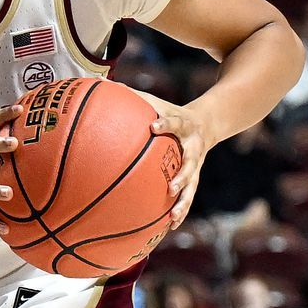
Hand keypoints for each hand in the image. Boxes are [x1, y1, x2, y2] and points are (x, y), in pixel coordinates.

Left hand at [134, 91, 211, 230]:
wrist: (207, 124)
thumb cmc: (171, 112)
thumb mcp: (157, 101)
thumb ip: (133, 95)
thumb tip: (101, 81)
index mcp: (183, 124)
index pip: (174, 122)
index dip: (166, 124)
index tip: (153, 127)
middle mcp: (193, 146)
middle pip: (190, 161)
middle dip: (182, 175)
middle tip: (170, 187)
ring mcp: (196, 165)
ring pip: (192, 185)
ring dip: (183, 202)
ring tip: (172, 216)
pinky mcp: (195, 178)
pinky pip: (189, 198)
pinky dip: (181, 211)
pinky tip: (169, 226)